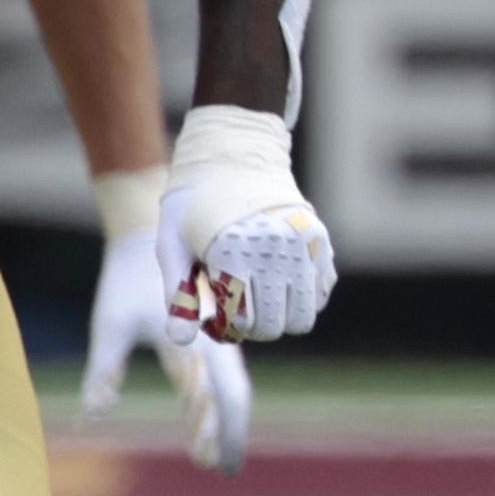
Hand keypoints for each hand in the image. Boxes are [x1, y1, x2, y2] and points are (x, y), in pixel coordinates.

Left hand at [83, 187, 252, 473]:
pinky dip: (215, 395)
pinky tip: (202, 414)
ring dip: (219, 418)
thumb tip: (93, 416)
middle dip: (227, 434)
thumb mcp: (110, 325)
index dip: (225, 436)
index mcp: (198, 337)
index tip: (219, 468)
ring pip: (228, 382)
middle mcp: (218, 335)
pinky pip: (221, 367)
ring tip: (205, 451)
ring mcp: (220, 330)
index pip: (223, 398)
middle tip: (220, 469)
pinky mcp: (213, 328)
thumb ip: (103, 372)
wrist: (145, 232)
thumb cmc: (123, 280)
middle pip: (234, 395)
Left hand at [160, 105, 336, 344]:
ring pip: (303, 317)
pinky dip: (303, 297)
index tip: (213, 313)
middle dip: (253, 326)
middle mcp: (274, 250)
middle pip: (274, 327)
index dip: (224, 327)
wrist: (232, 153)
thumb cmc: (192, 204)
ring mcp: (303, 244)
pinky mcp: (320, 239)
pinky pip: (322, 293)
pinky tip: (279, 281)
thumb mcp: (172, 246)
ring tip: (259, 297)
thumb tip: (181, 342)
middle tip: (236, 306)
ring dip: (281, 317)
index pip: (239, 323)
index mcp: (233, 252)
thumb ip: (177, 295)